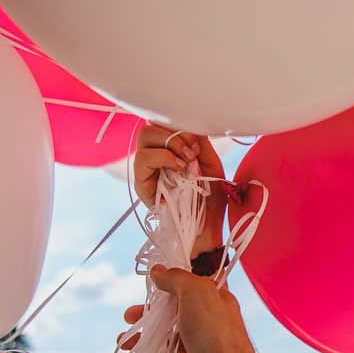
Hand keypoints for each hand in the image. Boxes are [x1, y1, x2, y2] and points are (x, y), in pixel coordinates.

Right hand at [125, 266, 268, 352]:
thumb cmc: (214, 332)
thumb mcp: (197, 292)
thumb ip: (177, 278)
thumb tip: (158, 270)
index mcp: (215, 301)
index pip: (190, 288)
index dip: (169, 285)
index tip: (149, 287)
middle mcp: (208, 322)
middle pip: (172, 313)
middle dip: (147, 315)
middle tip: (128, 317)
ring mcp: (198, 347)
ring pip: (164, 338)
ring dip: (141, 339)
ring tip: (123, 344)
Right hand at [132, 123, 226, 257]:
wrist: (207, 228)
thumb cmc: (210, 199)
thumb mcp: (211, 165)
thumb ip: (200, 143)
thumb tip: (189, 125)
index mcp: (170, 150)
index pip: (163, 123)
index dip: (178, 124)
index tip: (197, 141)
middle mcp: (155, 157)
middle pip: (151, 126)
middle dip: (174, 133)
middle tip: (191, 152)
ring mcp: (147, 170)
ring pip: (144, 137)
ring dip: (169, 144)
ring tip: (186, 161)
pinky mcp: (142, 184)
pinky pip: (143, 159)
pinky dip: (163, 157)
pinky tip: (179, 168)